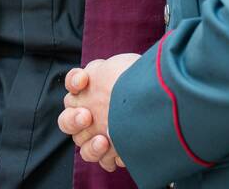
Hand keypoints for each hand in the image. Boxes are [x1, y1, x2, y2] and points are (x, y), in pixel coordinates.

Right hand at [57, 53, 139, 171]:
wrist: (161, 101)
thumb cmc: (141, 82)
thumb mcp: (123, 67)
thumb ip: (102, 70)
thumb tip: (92, 75)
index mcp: (92, 89)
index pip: (73, 82)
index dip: (73, 81)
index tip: (84, 80)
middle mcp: (91, 112)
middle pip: (67, 121)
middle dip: (73, 120)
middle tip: (87, 116)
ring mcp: (100, 133)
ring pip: (83, 146)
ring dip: (91, 146)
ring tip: (104, 142)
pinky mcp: (114, 151)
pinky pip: (103, 161)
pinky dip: (108, 159)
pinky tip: (120, 155)